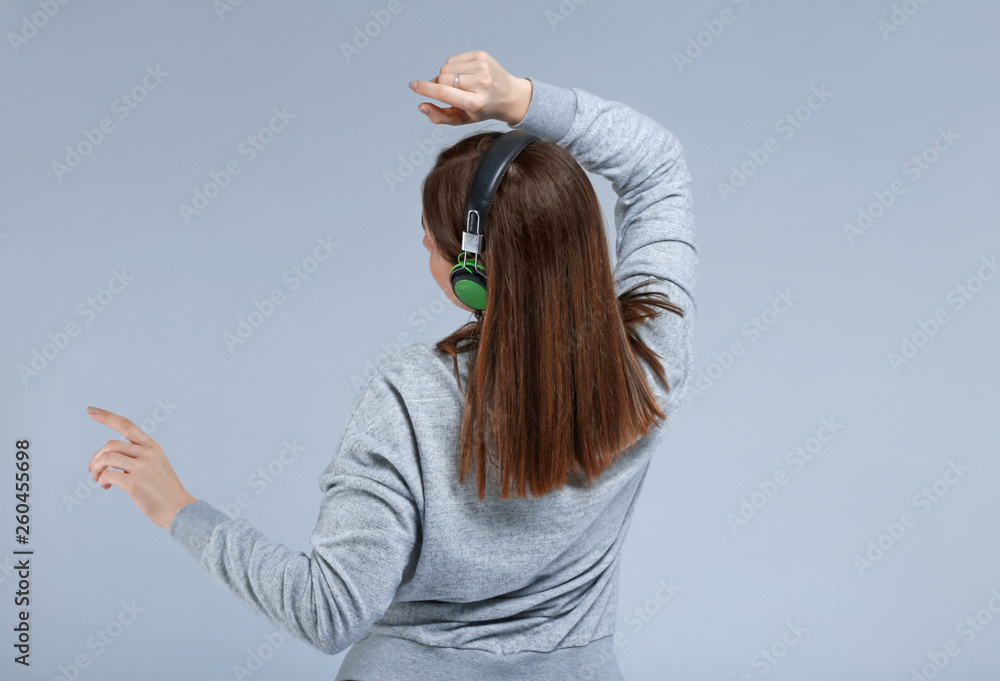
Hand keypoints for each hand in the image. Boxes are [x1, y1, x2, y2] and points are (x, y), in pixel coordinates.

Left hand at [85, 406, 196, 529]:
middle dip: (96, 457)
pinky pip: (107, 475)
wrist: (178, 509)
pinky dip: (101, 480)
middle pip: (111, 444)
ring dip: (96, 468)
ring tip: (98, 479)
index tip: (90, 410)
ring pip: (107, 458)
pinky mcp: (134, 483)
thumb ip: (138, 456)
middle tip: (93, 470)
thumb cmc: (163, 490)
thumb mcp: (156, 466)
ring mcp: (142, 468)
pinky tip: (106, 487)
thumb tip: (107, 457)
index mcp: (153, 447)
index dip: (107, 417)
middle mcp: (148, 453)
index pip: (127, 426)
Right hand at [409, 50, 531, 126]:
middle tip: (449, 92)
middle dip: (438, 84)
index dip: (425, 88)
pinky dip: (453, 67)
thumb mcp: (462, 119)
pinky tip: (465, 75)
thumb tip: (421, 106)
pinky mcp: (482, 55)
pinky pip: (453, 58)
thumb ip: (439, 116)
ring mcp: (482, 67)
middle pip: (443, 78)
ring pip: (446, 67)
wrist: (510, 96)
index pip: (444, 92)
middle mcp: (480, 83)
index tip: (413, 85)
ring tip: (460, 84)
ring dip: (446, 75)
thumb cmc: (483, 110)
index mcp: (475, 102)